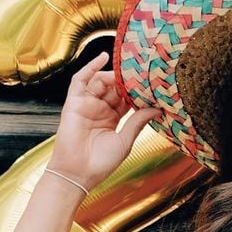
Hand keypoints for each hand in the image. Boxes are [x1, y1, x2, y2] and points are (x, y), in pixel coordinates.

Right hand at [48, 49, 162, 190]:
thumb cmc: (101, 162)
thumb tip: (157, 109)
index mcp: (113, 118)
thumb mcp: (125, 141)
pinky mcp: (74, 102)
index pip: (126, 99)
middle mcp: (100, 109)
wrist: (79, 173)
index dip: (137, 91)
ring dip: (114, 75)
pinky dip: (91, 67)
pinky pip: (81, 79)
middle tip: (142, 72)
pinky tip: (103, 57)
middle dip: (127, 80)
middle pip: (114, 88)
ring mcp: (87, 104)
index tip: (152, 83)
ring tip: (127, 70)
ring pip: (101, 82)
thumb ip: (137, 122)